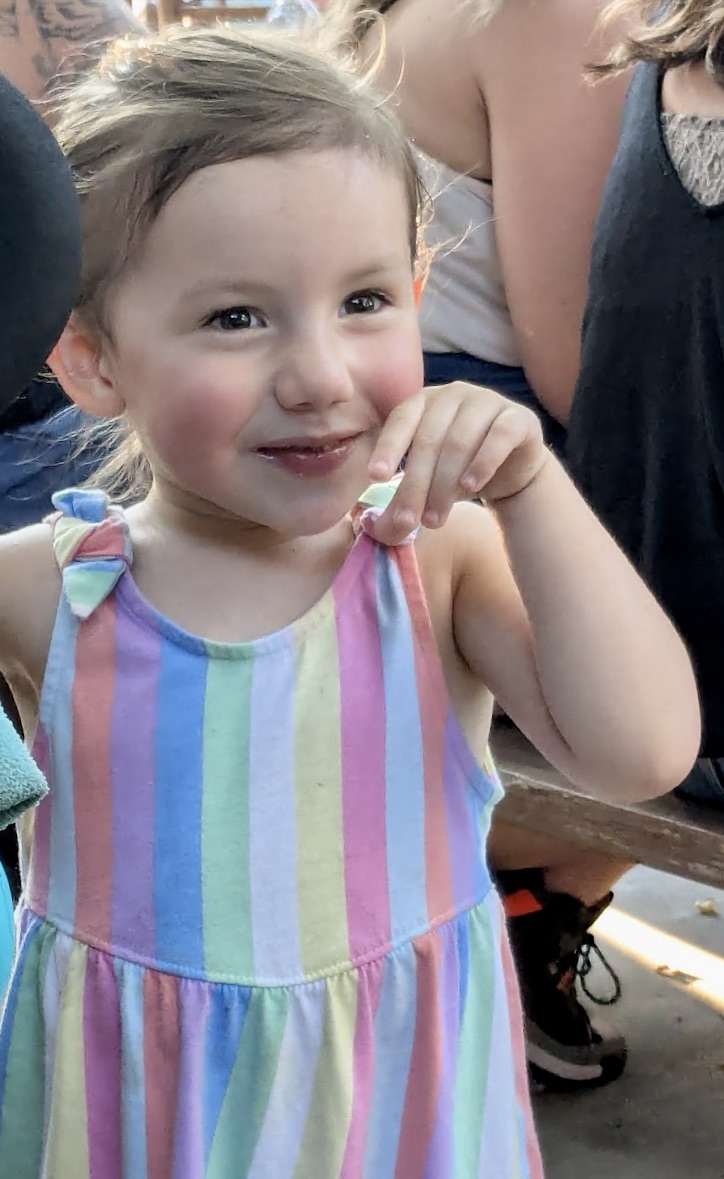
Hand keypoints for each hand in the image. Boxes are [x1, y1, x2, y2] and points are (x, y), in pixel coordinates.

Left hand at [367, 382, 546, 544]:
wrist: (513, 470)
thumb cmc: (459, 472)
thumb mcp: (426, 486)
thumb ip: (400, 503)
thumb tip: (370, 529)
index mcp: (424, 401)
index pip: (401, 420)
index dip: (388, 448)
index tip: (376, 477)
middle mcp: (454, 394)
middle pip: (429, 440)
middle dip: (416, 485)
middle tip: (408, 521)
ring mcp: (488, 401)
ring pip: (460, 441)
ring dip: (444, 484)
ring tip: (435, 519)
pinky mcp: (518, 418)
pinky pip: (498, 437)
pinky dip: (482, 463)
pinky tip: (470, 488)